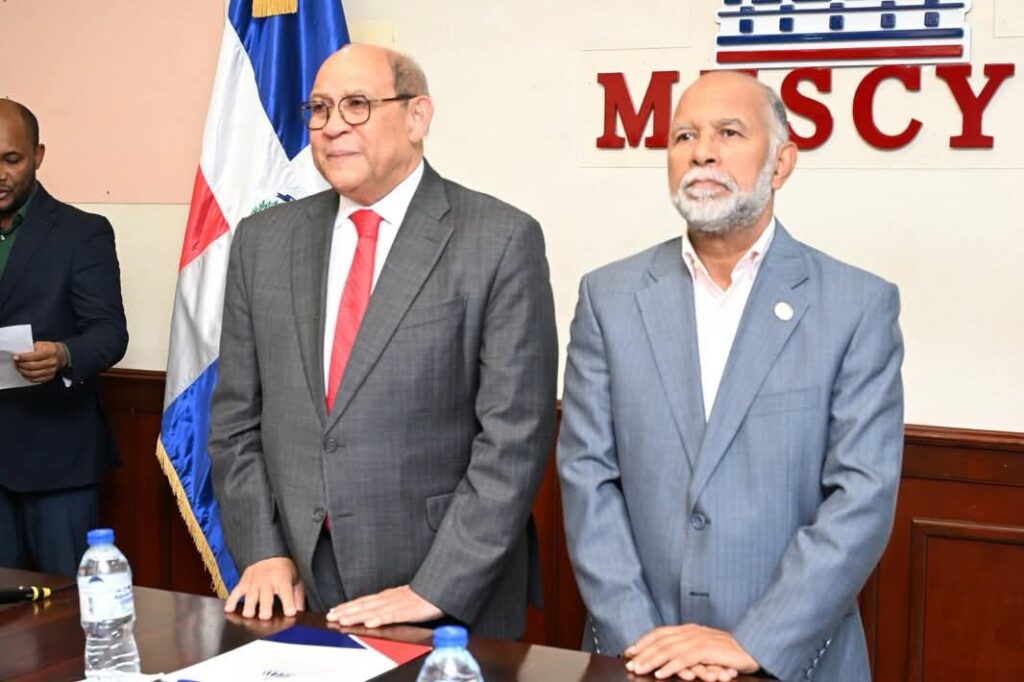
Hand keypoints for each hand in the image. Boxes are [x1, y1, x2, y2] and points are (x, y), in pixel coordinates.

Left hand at [13, 341, 66, 382]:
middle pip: (32, 366)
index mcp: (50, 352)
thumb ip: (32, 349)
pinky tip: (24, 373)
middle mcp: (52, 362)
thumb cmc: (49, 349)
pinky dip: (28, 377)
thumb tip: (20, 355)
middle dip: (21, 365)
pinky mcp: (50, 377)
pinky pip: (36, 380)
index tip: (16, 357)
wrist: (61, 355)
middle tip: (16, 362)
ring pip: (33, 374)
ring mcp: (51, 371)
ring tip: (19, 368)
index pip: (34, 356)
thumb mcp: (42, 344)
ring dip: (23, 371)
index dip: (23, 357)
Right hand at [225, 556, 304, 619]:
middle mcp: (268, 581)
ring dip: (249, 605)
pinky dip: (231, 600)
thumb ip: (298, 597)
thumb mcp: (296, 580)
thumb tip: (301, 613)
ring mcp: (254, 582)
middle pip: (266, 596)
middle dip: (265, 606)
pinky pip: (235, 592)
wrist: (270, 554)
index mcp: (282, 581)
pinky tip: (228, 609)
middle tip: (265, 616)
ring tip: (248, 615)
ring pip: (250, 595)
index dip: (289, 603)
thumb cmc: (284, 570)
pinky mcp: (243, 583)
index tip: (291, 612)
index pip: (286, 593)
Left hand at [326, 585, 441, 627]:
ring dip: (357, 615)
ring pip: (373, 610)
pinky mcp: (408, 610)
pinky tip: (369, 623)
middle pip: (364, 605)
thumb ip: (391, 604)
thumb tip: (377, 611)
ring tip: (343, 620)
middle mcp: (389, 598)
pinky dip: (379, 619)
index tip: (334, 610)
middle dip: (346, 611)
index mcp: (388, 596)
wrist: (441, 587)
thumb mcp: (405, 598)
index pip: (364, 601)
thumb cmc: (425, 594)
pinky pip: (391, 615)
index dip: (348, 606)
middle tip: (330, 616)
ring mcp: (397, 604)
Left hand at [624, 625, 757, 679]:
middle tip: (628, 662)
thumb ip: (687, 649)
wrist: (753, 648)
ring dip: (651, 660)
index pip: (661, 633)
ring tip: (638, 668)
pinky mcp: (707, 650)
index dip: (644, 641)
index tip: (629, 651)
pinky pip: (684, 659)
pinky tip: (660, 674)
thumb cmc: (729, 652)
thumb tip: (667, 657)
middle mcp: (691, 631)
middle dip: (642, 652)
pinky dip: (670, 667)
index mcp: (689, 629)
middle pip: (661, 641)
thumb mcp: (704, 649)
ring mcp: (699, 639)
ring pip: (669, 649)